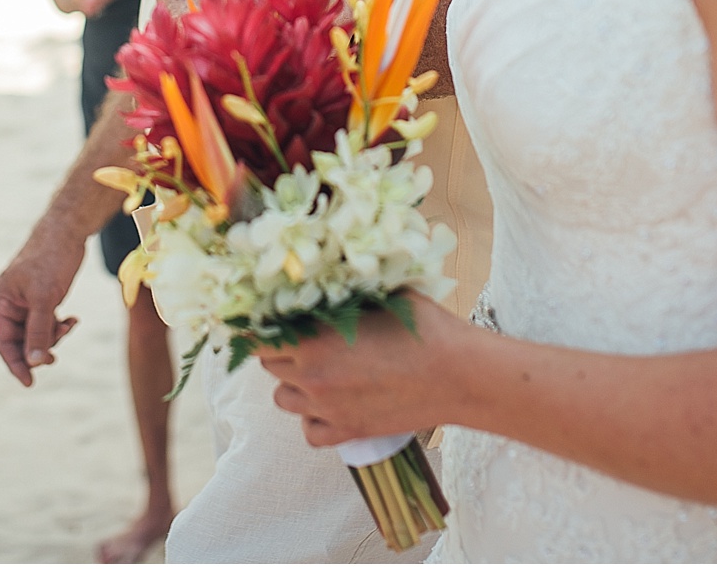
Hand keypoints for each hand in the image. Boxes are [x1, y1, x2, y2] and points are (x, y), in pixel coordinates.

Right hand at [0, 228, 84, 386]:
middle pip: (19, 340)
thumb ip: (39, 331)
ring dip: (52, 336)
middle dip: (38, 349)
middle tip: (56, 356)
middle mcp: (9, 302)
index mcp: (0, 300)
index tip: (30, 383)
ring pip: (35, 333)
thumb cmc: (51, 259)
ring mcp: (25, 301)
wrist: (68, 231)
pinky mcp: (41, 298)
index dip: (15, 364)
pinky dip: (59, 325)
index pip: (3, 341)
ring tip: (69, 325)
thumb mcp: (45, 298)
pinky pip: (46, 322)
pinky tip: (72, 319)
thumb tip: (35, 363)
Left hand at [258, 294, 462, 445]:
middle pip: (268, 366)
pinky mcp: (349, 433)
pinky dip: (313, 419)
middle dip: (280, 350)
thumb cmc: (423, 328)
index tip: (269, 320)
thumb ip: (341, 295)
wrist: (460, 374)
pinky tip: (330, 403)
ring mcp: (328, 409)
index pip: (257, 338)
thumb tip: (318, 282)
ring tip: (319, 370)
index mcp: (313, 341)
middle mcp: (312, 378)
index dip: (259, 327)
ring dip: (293, 384)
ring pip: (283, 400)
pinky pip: (310, 433)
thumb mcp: (378, 296)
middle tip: (303, 339)